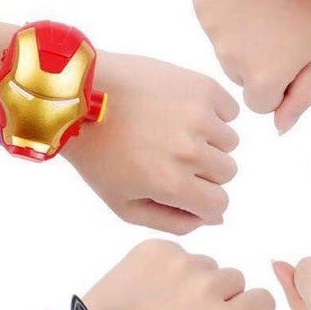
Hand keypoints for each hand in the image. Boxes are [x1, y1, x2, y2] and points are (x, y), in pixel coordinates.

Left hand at [64, 52, 239, 233]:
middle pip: (227, 172)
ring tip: (174, 130)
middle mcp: (191, 152)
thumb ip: (174, 221)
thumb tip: (217, 219)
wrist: (81, 94)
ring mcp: (199, 117)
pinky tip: (183, 111)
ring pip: (229, 142)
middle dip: (205, 169)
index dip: (203, 200)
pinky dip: (214, 113)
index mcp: (172, 184)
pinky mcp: (202, 88)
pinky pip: (229, 111)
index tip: (184, 186)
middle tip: (171, 154)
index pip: (219, 204)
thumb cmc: (99, 154)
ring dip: (209, 140)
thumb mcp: (124, 205)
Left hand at [84, 239, 280, 309]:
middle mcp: (208, 284)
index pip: (263, 299)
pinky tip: (150, 290)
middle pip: (234, 279)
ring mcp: (181, 262)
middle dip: (220, 296)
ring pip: (207, 265)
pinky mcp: (157, 247)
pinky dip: (170, 268)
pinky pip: (179, 252)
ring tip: (164, 305)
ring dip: (194, 281)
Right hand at [193, 0, 310, 133]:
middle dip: (259, 61)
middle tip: (282, 28)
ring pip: (226, 50)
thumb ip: (299, 100)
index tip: (292, 57)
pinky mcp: (203, 2)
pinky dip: (228, 14)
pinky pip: (214, 23)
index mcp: (261, 79)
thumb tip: (278, 128)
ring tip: (268, 9)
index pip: (260, 103)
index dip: (279, 83)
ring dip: (243, 38)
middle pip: (241, 77)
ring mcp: (212, 30)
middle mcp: (229, 60)